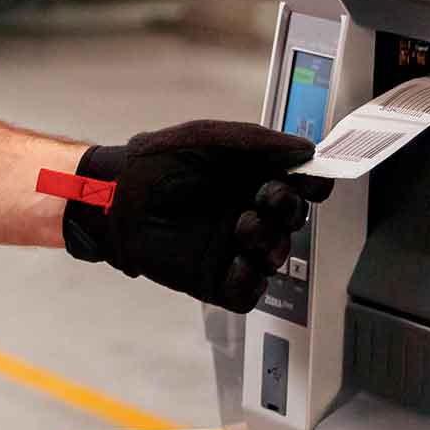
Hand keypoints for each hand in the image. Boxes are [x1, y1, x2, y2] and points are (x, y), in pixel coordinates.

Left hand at [55, 119, 327, 311]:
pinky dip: (251, 280)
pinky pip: (248, 291)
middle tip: (265, 197)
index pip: (301, 187)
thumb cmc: (158, 162)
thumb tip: (306, 150)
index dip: (312, 184)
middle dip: (288, 209)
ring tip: (244, 226)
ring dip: (270, 242)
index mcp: (254, 179)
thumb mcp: (211, 138)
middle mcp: (249, 212)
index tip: (309, 179)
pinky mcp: (214, 279)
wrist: (116, 195)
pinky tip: (236, 260)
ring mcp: (233, 247)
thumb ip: (261, 144)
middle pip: (294, 220)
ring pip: (277, 256)